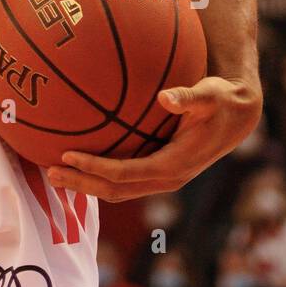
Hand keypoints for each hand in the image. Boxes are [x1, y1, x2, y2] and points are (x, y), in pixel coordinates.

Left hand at [46, 75, 261, 201]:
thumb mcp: (209, 96)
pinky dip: (97, 177)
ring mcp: (161, 179)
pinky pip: (123, 181)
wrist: (236, 118)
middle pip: (115, 190)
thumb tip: (166, 97)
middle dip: (81, 184)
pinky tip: (77, 162)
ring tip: (53, 173)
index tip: (68, 157)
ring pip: (117, 190)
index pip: (125, 173)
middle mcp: (166, 179)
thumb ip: (188, 97)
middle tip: (49, 172)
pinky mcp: (157, 173)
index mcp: (174, 165)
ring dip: (85, 185)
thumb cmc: (220, 102)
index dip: (95, 168)